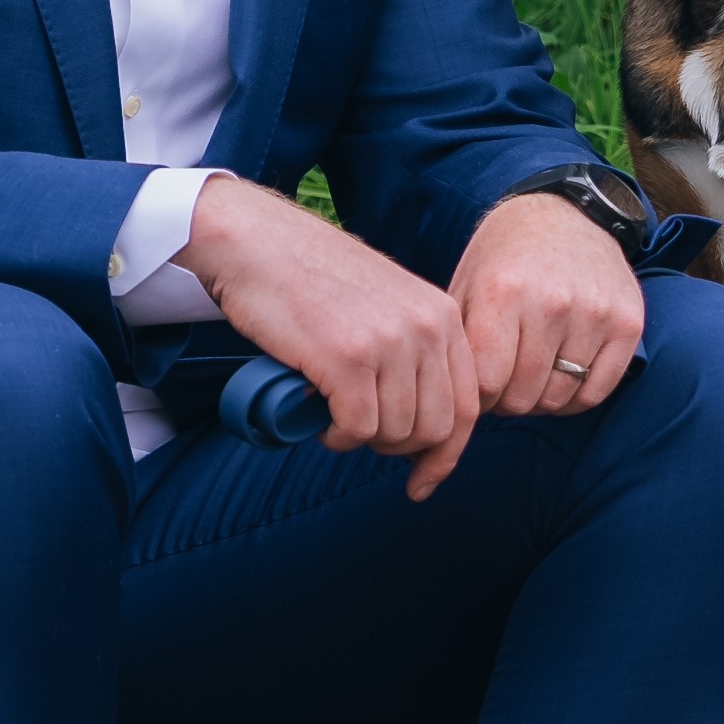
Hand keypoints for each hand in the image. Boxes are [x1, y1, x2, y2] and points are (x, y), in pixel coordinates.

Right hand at [182, 176, 480, 498]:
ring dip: (362, 439)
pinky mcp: (348, 357)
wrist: (256, 243)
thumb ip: (412, 348)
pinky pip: (358, 428)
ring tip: (332, 415)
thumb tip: (419, 417)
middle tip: (361, 435)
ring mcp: (390, 342)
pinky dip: (337, 436)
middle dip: (399, 449)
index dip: (447, 454)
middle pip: (437, 428)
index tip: (423, 480)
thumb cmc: (310, 278)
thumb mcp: (385, 302)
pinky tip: (320, 417)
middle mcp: (427, 327)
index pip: (468, 404)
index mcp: (442, 314)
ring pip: (396, 433)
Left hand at [455, 189, 645, 423]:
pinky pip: (598, 391)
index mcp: (502, 291)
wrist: (566, 213)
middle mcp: (552, 302)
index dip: (477, 397)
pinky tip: (562, 380)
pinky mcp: (627, 322)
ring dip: (541, 400)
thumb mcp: (468, 285)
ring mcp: (595, 313)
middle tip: (504, 386)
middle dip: (506, 401)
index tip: (478, 388)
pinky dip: (576, 398)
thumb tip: (457, 400)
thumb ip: (459, 340)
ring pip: (560, 398)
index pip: (486, 384)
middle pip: (522, 396)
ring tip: (530, 380)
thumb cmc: (507, 257)